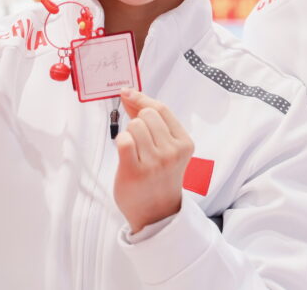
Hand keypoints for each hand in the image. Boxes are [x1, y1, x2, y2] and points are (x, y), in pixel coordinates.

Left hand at [114, 88, 193, 234]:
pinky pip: (124, 140)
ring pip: (134, 126)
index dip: (141, 98)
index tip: (127, 93)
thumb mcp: (166, 148)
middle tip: (139, 142)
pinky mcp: (135, 171)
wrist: (156, 213)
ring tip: (135, 153)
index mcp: (184, 143)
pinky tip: (126, 155)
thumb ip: (152, 121)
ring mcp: (155, 162)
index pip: (162, 109)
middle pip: (147, 115)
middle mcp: (172, 152)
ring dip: (129, 135)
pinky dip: (121, 143)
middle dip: (137, 122)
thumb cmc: (159, 176)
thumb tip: (130, 93)